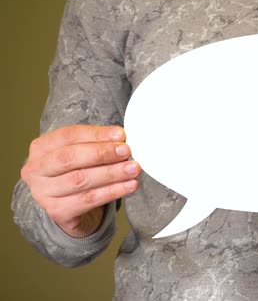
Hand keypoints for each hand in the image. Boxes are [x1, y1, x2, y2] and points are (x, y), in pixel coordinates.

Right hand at [20, 125, 140, 237]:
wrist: (69, 207)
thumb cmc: (77, 172)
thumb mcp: (81, 154)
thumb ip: (97, 144)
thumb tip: (122, 138)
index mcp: (41, 148)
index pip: (68, 136)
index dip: (96, 134)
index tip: (121, 135)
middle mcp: (36, 170)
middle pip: (70, 157)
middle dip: (102, 153)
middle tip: (126, 151)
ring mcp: (43, 193)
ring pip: (81, 180)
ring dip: (112, 173)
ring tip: (133, 169)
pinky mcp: (58, 211)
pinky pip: (89, 199)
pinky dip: (112, 191)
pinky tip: (130, 186)